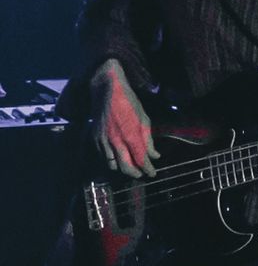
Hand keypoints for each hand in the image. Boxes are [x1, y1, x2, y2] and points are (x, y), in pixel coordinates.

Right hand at [92, 59, 156, 177]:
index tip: (152, 174)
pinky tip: (117, 158)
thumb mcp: (144, 120)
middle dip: (135, 173)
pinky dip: (110, 160)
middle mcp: (115, 140)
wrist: (106, 91)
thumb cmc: (129, 103)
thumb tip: (154, 156)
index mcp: (130, 135)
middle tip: (141, 174)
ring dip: (122, 168)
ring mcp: (103, 140)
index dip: (147, 169)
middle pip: (125, 167)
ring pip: (112, 164)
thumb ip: (148, 140)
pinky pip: (102, 156)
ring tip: (130, 167)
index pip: (140, 159)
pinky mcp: (94, 138)